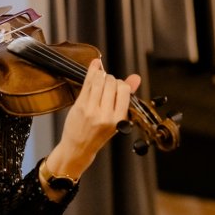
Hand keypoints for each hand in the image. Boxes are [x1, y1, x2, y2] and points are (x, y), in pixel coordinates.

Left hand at [43, 59, 139, 187]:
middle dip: (110, 79)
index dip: (121, 83)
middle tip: (107, 83)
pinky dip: (91, 72)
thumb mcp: (117, 119)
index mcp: (119, 119)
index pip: (124, 89)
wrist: (78, 148)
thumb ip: (127, 97)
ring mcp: (91, 110)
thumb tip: (136, 78)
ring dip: (100, 75)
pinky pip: (87, 83)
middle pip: (111, 83)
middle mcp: (105, 115)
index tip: (117, 86)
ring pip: (98, 80)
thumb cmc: (99, 133)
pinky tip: (94, 66)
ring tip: (100, 77)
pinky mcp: (79, 106)